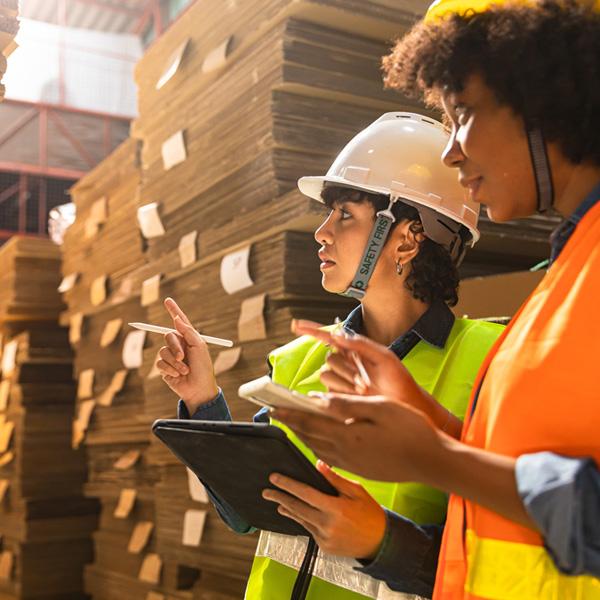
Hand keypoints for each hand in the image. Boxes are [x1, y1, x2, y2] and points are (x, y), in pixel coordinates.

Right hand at [155, 297, 218, 413]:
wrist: (199, 389)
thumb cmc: (203, 368)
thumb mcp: (199, 347)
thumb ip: (188, 332)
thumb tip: (177, 318)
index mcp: (189, 339)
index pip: (180, 322)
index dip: (174, 310)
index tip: (167, 300)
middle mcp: (179, 346)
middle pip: (168, 336)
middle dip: (175, 347)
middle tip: (183, 357)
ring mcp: (171, 357)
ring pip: (163, 351)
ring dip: (175, 362)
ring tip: (185, 370)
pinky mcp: (164, 368)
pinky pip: (160, 363)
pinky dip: (169, 369)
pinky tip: (178, 375)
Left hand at [262, 460, 385, 558]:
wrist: (380, 542)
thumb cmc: (370, 513)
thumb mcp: (356, 491)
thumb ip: (335, 479)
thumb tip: (318, 464)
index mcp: (336, 508)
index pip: (305, 493)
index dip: (287, 484)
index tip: (275, 478)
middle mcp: (328, 525)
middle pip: (297, 508)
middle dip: (280, 497)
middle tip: (266, 491)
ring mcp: (325, 538)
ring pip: (301, 520)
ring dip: (287, 509)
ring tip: (277, 501)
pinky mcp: (324, 547)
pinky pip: (308, 530)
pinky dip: (301, 520)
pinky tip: (295, 513)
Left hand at [273, 394, 443, 482]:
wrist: (433, 462)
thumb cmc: (411, 429)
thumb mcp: (381, 407)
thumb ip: (348, 404)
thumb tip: (320, 399)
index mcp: (348, 435)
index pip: (309, 423)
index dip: (289, 415)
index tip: (272, 407)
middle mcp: (345, 453)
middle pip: (309, 437)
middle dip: (291, 425)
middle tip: (276, 414)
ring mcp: (352, 465)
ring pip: (318, 449)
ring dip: (303, 436)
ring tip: (293, 425)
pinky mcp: (360, 471)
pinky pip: (330, 458)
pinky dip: (317, 447)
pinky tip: (318, 442)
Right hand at [293, 320, 460, 436]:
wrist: (403, 407)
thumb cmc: (399, 381)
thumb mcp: (384, 357)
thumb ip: (362, 344)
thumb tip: (339, 335)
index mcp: (355, 351)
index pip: (329, 338)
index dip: (312, 331)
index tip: (296, 325)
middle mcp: (345, 365)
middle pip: (329, 359)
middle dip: (345, 369)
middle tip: (365, 380)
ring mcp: (340, 382)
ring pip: (327, 375)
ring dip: (346, 382)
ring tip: (365, 390)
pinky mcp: (337, 397)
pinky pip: (328, 390)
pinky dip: (343, 392)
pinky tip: (358, 398)